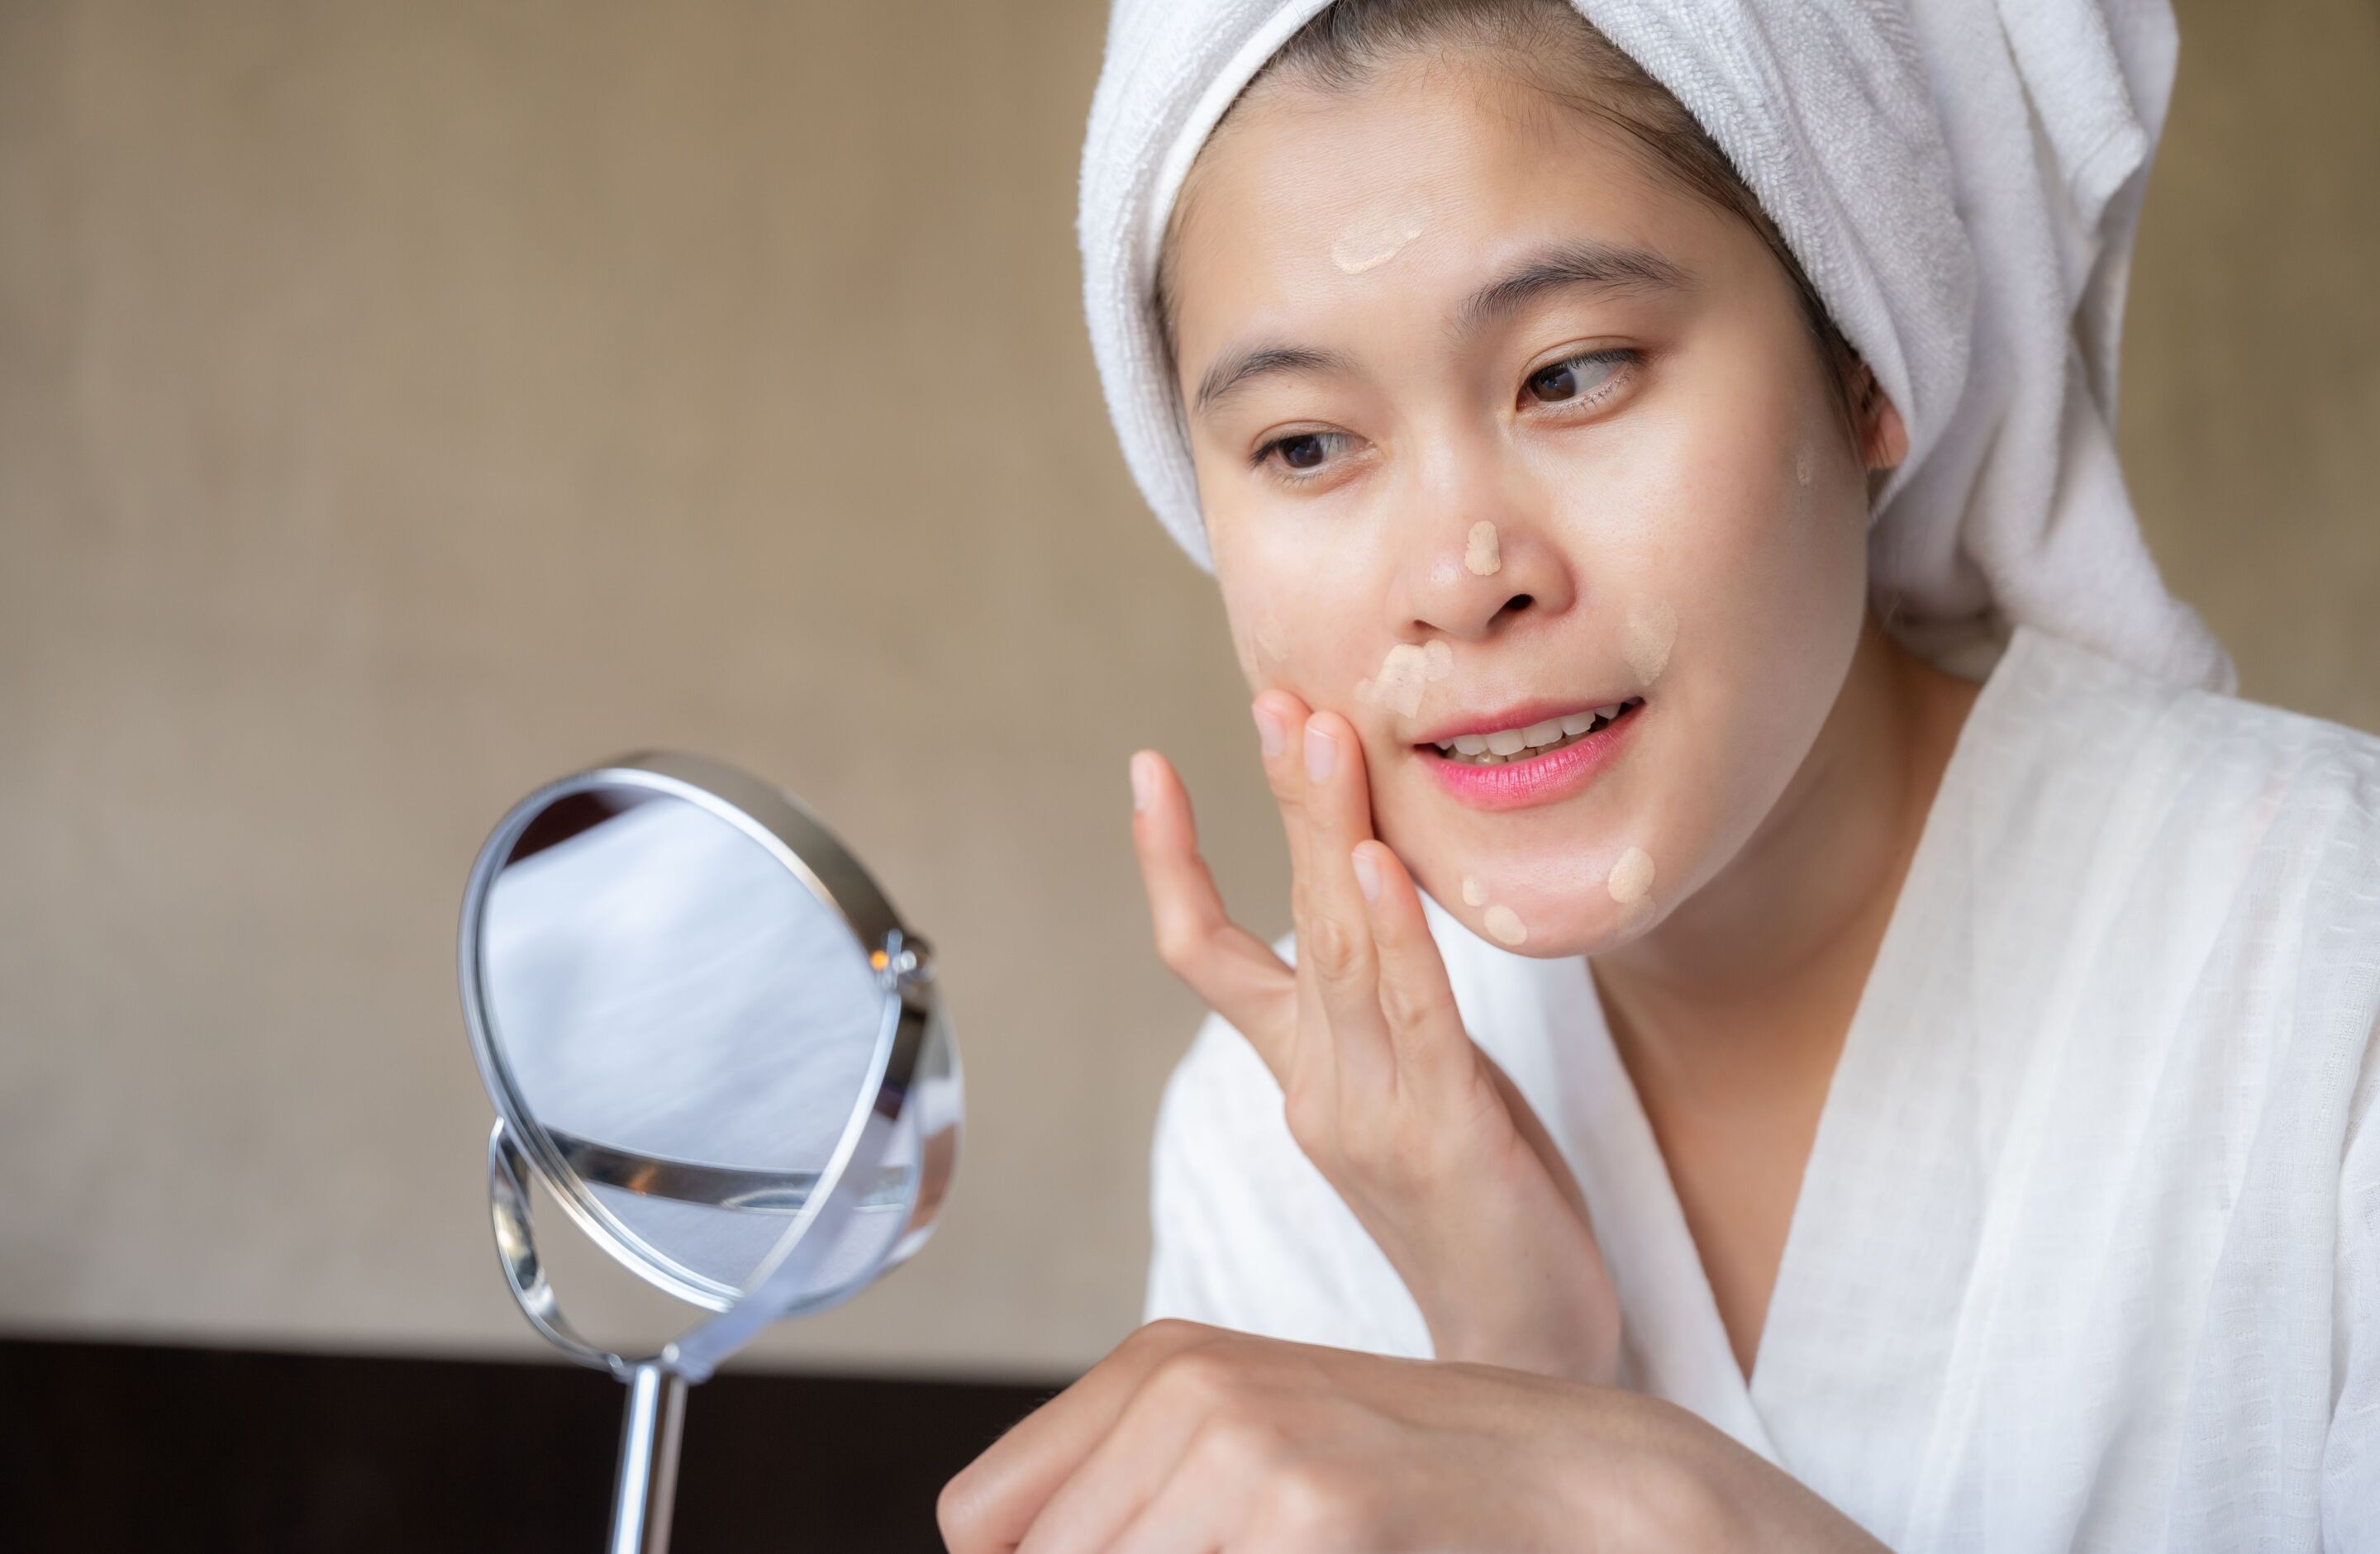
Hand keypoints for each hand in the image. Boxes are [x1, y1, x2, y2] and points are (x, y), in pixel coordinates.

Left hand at [939, 1321, 1885, 1553]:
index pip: (980, 1520)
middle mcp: (1181, 1383)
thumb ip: (1121, 1506)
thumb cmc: (1406, 1475)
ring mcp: (1243, 1437)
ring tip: (1291, 1552)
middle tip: (1241, 1553)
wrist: (1576, 1474)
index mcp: (1153, 1364)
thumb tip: (988, 1553)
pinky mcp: (1308, 1503)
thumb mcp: (1243, 1457)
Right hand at [1128, 690, 1617, 1383]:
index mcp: (1304, 1075)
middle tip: (1277, 696)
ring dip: (1327, 835)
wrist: (1526, 1352)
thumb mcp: (1416, 1090)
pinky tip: (1374, 861)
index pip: (1205, 956)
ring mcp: (1375, 1116)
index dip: (1169, 863)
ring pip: (1343, 951)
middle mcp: (1320, 1088)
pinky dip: (1394, 934)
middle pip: (1285, 922)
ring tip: (1319, 735)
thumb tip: (1372, 889)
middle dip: (1282, 802)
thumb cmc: (1481, 1210)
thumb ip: (1383, 1003)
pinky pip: (1416, 1019)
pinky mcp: (1448, 1139)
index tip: (1150, 765)